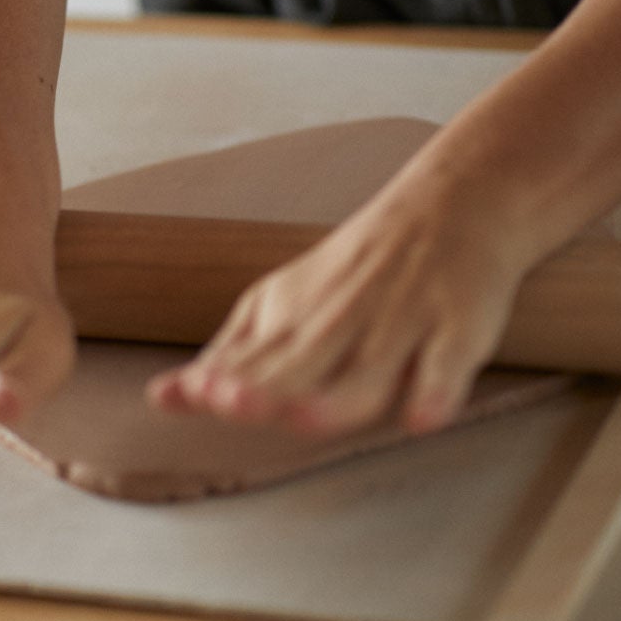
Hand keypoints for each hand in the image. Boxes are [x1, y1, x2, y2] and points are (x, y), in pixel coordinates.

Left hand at [147, 177, 538, 437]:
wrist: (452, 202)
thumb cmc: (358, 269)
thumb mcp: (286, 301)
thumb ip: (233, 354)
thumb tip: (162, 398)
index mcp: (296, 315)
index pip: (252, 359)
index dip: (224, 381)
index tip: (192, 393)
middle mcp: (343, 322)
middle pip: (302, 365)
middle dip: (267, 387)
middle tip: (231, 402)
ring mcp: (401, 326)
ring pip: (367, 372)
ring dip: (338, 398)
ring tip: (308, 418)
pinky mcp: (457, 331)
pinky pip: (446, 366)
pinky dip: (435, 390)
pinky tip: (422, 416)